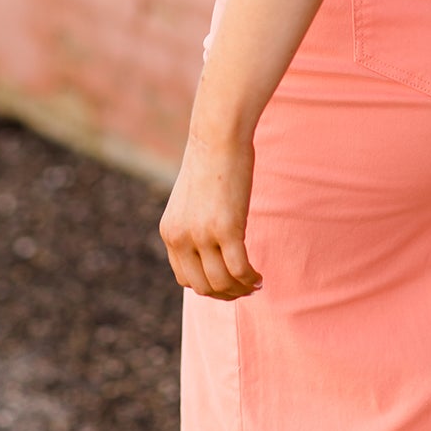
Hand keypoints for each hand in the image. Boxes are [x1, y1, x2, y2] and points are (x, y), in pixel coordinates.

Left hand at [159, 130, 262, 300]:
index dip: (208, 286)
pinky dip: (251, 279)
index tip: (227, 282)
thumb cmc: (210, 161)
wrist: (218, 136)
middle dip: (226, 294)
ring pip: (221, 283)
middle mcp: (181, 236)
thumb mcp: (192, 199)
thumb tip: (212, 246)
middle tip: (245, 288)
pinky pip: (239, 270)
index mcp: (170, 231)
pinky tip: (260, 276)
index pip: (184, 278)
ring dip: (240, 290)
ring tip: (255, 283)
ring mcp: (202, 234)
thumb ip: (195, 224)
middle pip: (203, 287)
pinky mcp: (227, 228)